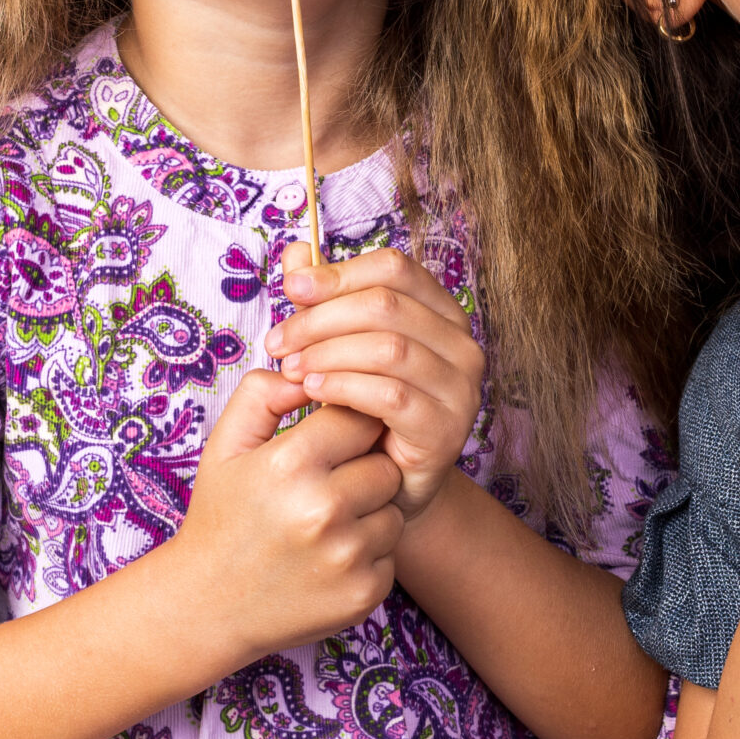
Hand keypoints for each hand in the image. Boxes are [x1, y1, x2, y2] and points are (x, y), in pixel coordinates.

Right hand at [157, 369, 403, 677]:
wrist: (206, 607)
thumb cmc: (222, 517)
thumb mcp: (226, 446)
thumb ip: (263, 393)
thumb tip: (309, 370)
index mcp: (291, 463)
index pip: (360, 418)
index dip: (346, 430)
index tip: (330, 446)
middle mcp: (323, 509)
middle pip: (385, 465)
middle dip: (362, 471)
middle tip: (326, 489)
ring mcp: (347, 556)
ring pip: (393, 511)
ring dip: (369, 514)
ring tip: (324, 526)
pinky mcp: (364, 594)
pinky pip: (391, 556)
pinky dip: (368, 557)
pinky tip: (327, 560)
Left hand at [266, 242, 486, 522]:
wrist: (387, 488)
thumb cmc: (362, 412)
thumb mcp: (337, 348)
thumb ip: (322, 301)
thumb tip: (295, 251)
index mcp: (440, 312)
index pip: (394, 268)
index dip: (339, 273)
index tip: (292, 289)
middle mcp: (461, 344)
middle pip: (386, 304)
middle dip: (321, 318)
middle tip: (278, 341)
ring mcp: (460, 388)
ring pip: (388, 347)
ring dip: (327, 353)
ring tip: (290, 367)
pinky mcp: (446, 429)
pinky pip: (390, 395)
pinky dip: (343, 387)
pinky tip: (312, 391)